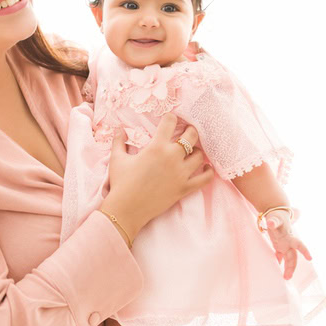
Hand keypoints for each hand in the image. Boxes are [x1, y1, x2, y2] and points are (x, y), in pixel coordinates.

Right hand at [103, 113, 213, 237]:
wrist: (127, 208)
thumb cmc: (121, 183)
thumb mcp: (117, 159)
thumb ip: (118, 142)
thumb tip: (118, 130)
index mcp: (156, 147)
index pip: (170, 122)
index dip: (171, 117)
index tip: (171, 119)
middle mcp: (172, 157)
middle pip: (191, 136)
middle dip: (190, 131)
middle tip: (187, 132)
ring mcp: (181, 173)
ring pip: (200, 155)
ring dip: (197, 151)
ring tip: (192, 152)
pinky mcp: (185, 188)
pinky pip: (205, 179)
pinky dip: (208, 172)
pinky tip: (206, 168)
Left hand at [263, 213, 311, 279]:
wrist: (276, 215)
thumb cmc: (276, 217)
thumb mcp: (274, 218)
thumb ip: (273, 221)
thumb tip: (269, 223)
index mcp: (290, 237)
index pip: (299, 245)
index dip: (305, 251)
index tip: (310, 258)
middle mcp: (289, 243)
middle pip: (292, 257)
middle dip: (291, 267)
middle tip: (287, 277)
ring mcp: (285, 245)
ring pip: (288, 259)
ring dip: (287, 268)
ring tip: (286, 278)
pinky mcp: (279, 246)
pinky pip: (281, 257)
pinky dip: (280, 262)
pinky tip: (279, 269)